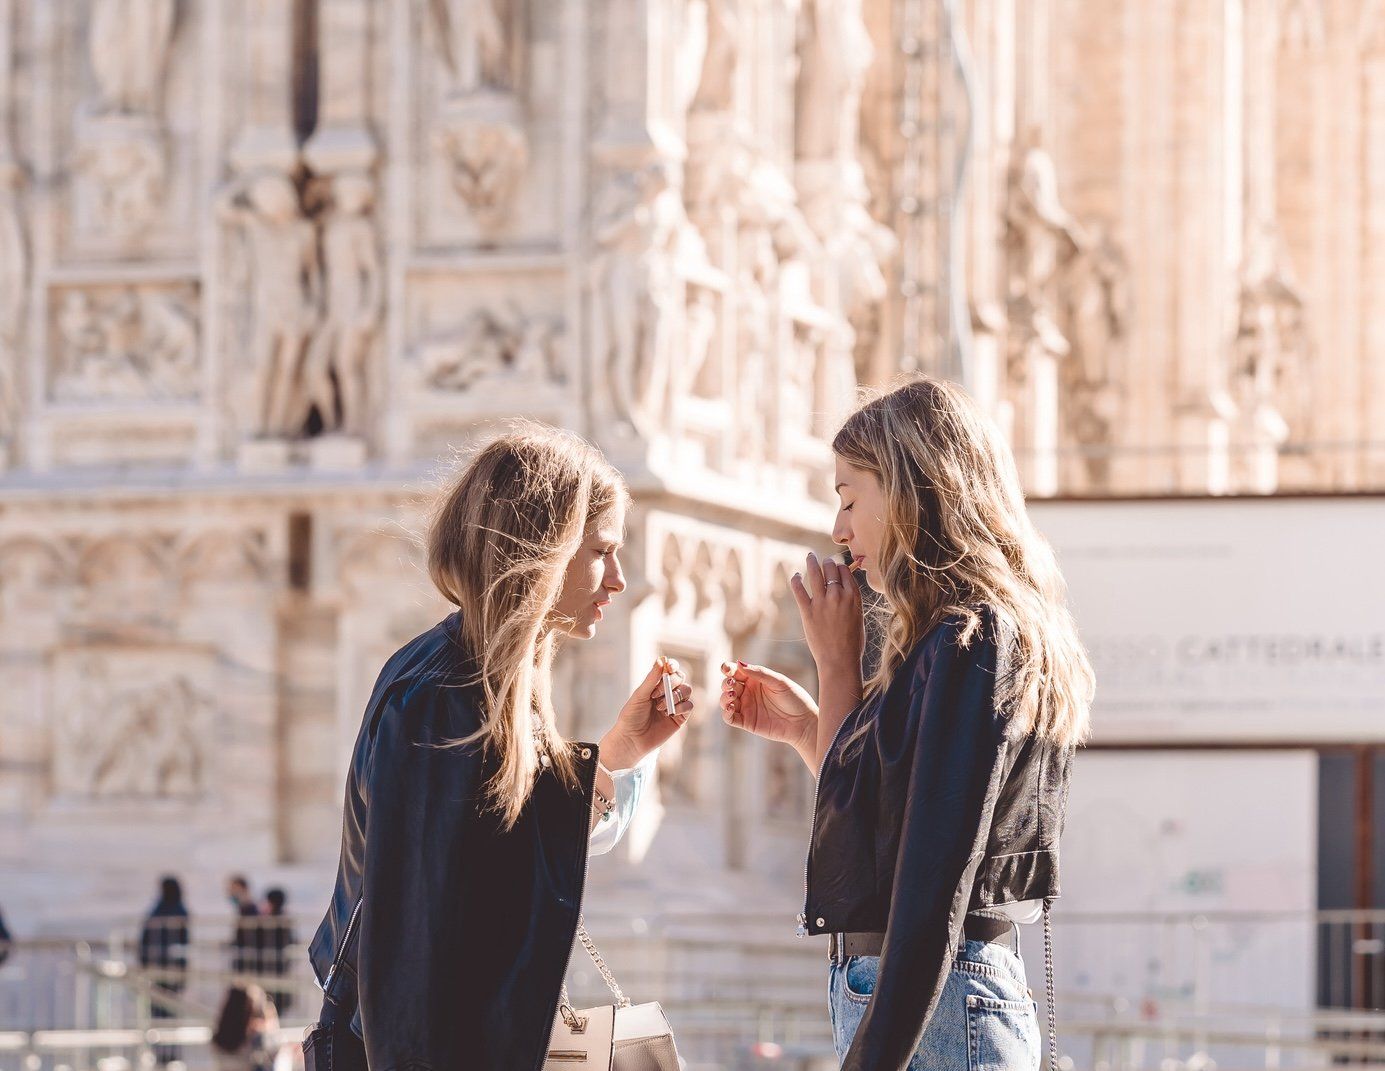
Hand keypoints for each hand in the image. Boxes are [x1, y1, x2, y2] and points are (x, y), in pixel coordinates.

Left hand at [601, 656, 692, 769]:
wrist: (632, 740)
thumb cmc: (631, 716)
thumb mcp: (640, 695)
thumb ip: (652, 679)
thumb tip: (661, 660)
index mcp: (656, 684)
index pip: (670, 669)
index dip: (672, 665)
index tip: (669, 666)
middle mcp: (667, 692)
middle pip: (680, 677)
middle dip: (671, 682)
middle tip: (655, 694)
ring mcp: (675, 704)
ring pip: (687, 690)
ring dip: (674, 696)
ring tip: (659, 707)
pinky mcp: (680, 717)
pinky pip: (689, 706)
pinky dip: (681, 707)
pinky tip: (669, 714)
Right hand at [719, 660, 817, 756]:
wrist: (804, 723)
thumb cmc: (795, 699)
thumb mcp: (778, 682)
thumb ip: (759, 672)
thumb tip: (738, 663)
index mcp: (755, 679)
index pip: (735, 672)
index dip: (727, 669)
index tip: (726, 669)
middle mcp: (748, 692)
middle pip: (727, 685)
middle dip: (726, 683)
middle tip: (732, 683)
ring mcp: (746, 708)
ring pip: (725, 701)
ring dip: (724, 697)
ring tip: (732, 695)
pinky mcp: (747, 722)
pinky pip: (729, 718)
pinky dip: (725, 712)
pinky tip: (730, 707)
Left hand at [791, 551, 864, 674]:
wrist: (840, 661)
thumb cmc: (852, 642)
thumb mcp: (858, 616)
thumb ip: (851, 600)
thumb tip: (845, 589)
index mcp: (854, 596)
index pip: (845, 571)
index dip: (840, 566)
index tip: (836, 566)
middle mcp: (838, 595)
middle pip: (831, 568)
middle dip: (827, 563)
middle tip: (823, 561)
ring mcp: (822, 602)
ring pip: (815, 573)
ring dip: (812, 561)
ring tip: (810, 556)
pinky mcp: (807, 611)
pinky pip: (799, 589)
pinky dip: (797, 579)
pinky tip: (797, 575)